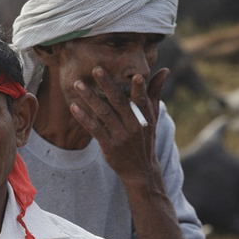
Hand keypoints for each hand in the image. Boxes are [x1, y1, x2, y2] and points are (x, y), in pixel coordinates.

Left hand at [69, 67, 168, 182]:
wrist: (140, 169)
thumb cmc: (145, 137)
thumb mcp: (152, 116)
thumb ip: (155, 92)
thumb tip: (164, 70)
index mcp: (145, 116)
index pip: (142, 100)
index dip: (140, 89)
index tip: (136, 76)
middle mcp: (134, 125)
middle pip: (119, 102)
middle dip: (107, 84)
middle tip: (96, 69)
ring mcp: (120, 136)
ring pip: (103, 113)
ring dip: (90, 97)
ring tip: (77, 84)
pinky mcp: (108, 145)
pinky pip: (94, 129)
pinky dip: (84, 118)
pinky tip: (74, 107)